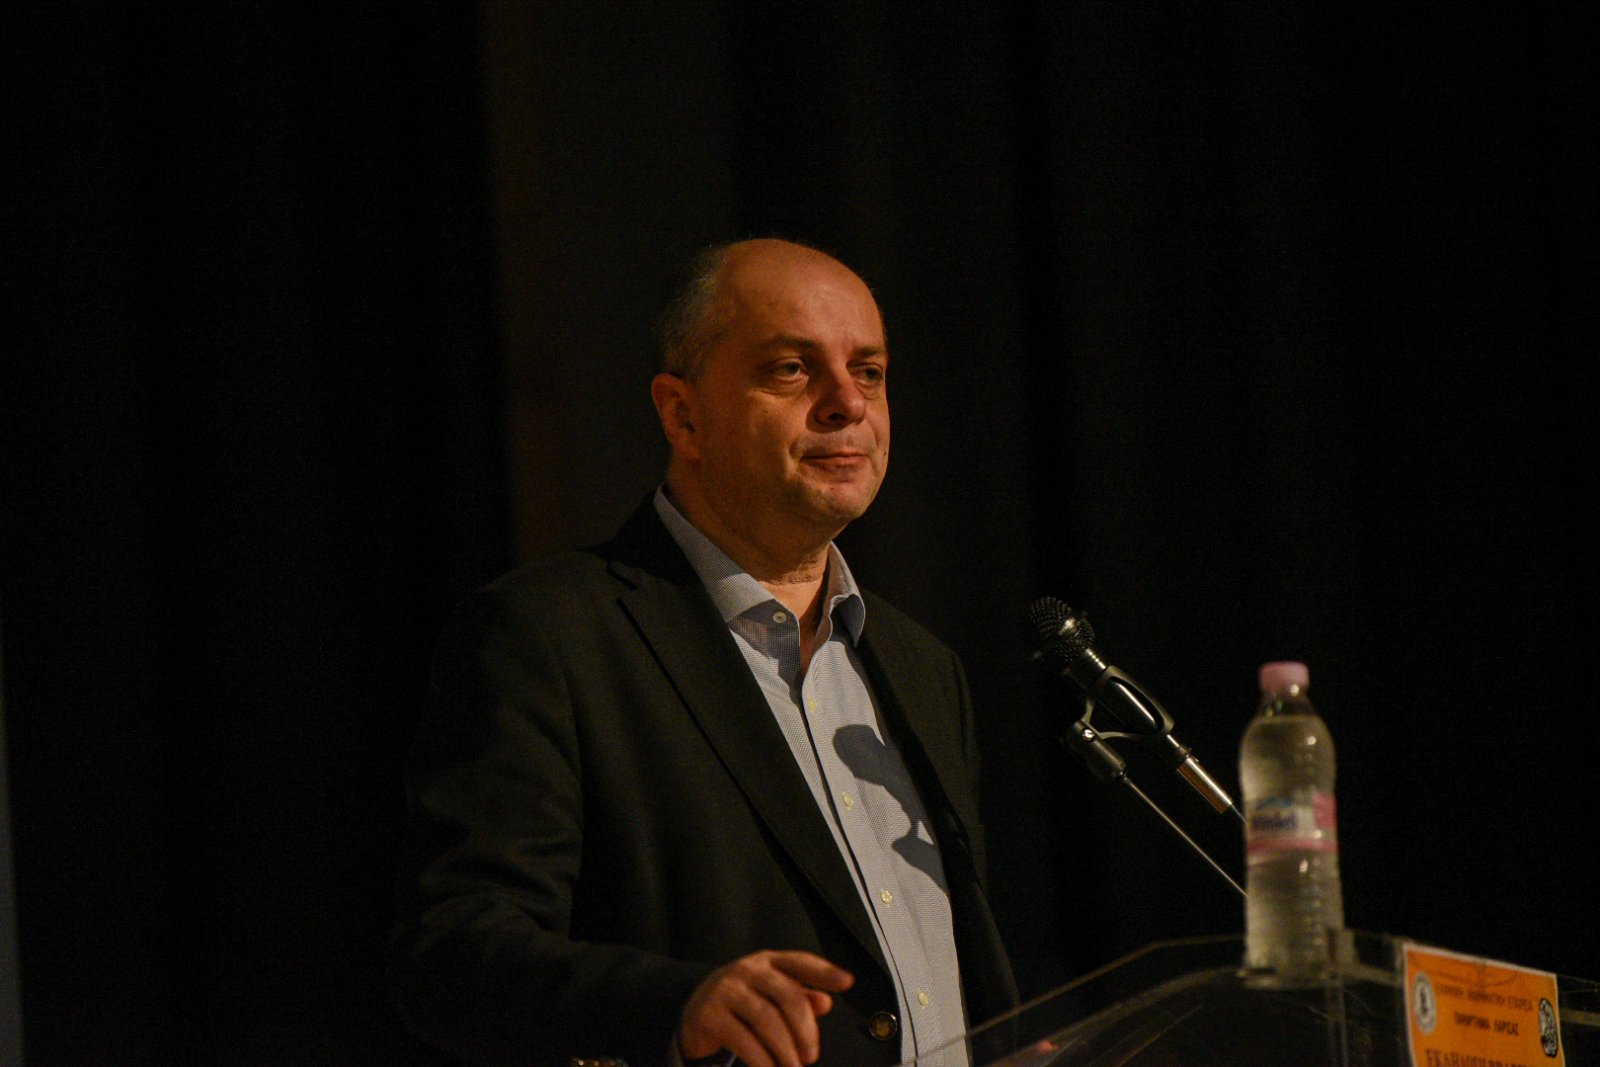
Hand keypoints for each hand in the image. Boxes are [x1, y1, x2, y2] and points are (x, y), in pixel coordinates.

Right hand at [677, 950, 854, 1066]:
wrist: (695, 1013)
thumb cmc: (744, 1005)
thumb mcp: (772, 997)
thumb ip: (800, 999)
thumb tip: (826, 1002)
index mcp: (767, 963)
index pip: (800, 962)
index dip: (824, 971)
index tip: (847, 982)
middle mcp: (747, 970)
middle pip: (787, 996)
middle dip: (805, 1030)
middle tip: (811, 1057)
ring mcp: (726, 990)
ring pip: (767, 1021)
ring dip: (786, 1051)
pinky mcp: (710, 1015)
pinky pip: (744, 1041)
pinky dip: (763, 1061)